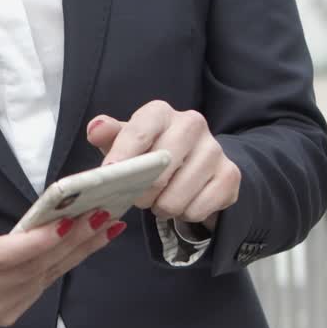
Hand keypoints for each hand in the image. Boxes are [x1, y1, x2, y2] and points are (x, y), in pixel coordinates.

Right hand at [0, 179, 119, 327]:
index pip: (3, 256)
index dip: (36, 241)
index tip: (66, 221)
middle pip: (34, 266)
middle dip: (71, 239)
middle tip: (101, 212)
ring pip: (46, 277)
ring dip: (79, 250)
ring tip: (107, 223)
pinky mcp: (8, 313)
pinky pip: (44, 285)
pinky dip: (68, 262)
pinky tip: (90, 241)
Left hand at [87, 101, 240, 230]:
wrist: (194, 162)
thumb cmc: (149, 151)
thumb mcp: (124, 142)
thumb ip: (108, 135)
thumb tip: (96, 128)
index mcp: (160, 112)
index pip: (138, 132)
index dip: (122, 157)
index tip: (108, 177)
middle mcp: (191, 123)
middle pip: (158, 170)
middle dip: (141, 193)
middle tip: (138, 197)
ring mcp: (214, 149)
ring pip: (176, 197)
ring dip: (162, 207)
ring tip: (160, 200)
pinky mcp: (230, 175)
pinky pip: (197, 210)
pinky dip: (184, 214)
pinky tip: (183, 203)